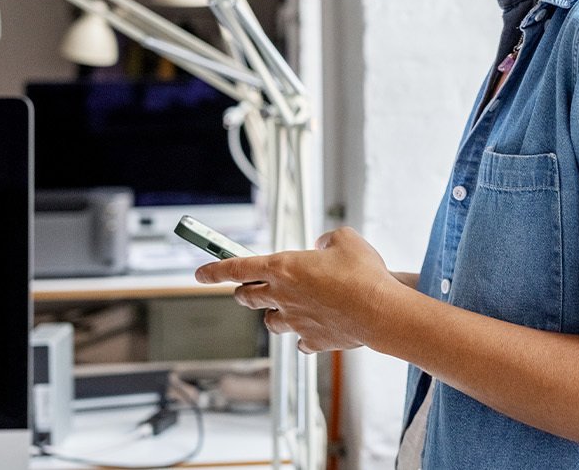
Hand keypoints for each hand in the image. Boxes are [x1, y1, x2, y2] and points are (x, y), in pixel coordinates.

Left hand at [194, 227, 398, 352]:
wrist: (379, 312)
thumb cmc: (363, 273)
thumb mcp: (345, 239)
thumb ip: (327, 239)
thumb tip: (322, 247)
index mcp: (283, 268)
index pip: (237, 268)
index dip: (214, 269)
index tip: (200, 273)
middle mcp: (282, 296)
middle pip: (247, 296)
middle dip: (244, 292)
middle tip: (249, 288)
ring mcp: (295, 321)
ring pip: (270, 322)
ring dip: (273, 314)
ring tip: (288, 307)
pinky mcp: (312, 340)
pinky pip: (299, 341)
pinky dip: (302, 335)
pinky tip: (313, 328)